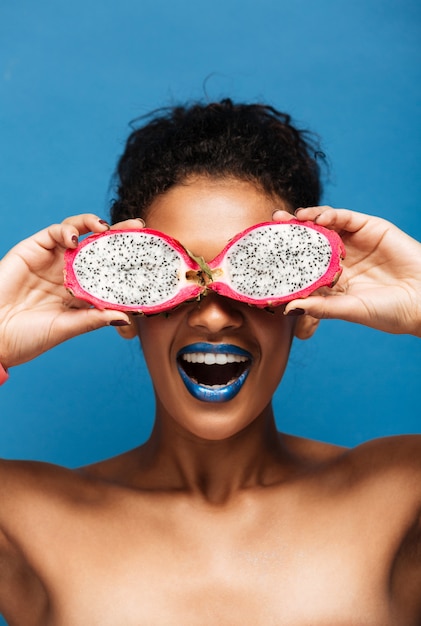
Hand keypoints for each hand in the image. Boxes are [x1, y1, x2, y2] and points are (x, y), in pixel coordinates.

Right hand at [0, 214, 141, 367]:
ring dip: (96, 226)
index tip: (149, 257)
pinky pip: (55, 231)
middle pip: (100, 249)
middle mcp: (69, 273)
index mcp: (80, 292)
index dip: (128, 263)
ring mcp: (53, 260)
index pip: (110, 272)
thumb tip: (127, 317)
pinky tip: (76, 238)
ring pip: (80, 234)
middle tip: (138, 227)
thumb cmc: (27, 338)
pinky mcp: (34, 249)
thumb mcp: (66, 328)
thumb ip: (93, 319)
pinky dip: (68, 229)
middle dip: (120, 236)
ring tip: (108, 228)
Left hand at [272, 207, 420, 336]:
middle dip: (289, 234)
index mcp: (332, 281)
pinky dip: (329, 213)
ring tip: (289, 219)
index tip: (263, 257)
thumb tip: (289, 308)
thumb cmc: (390, 312)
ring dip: (305, 220)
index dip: (284, 261)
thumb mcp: (351, 310)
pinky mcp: (370, 228)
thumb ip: (321, 307)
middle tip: (270, 225)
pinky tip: (315, 216)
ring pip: (324, 227)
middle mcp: (340, 260)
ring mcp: (354, 243)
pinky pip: (345, 217)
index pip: (302, 267)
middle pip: (308, 243)